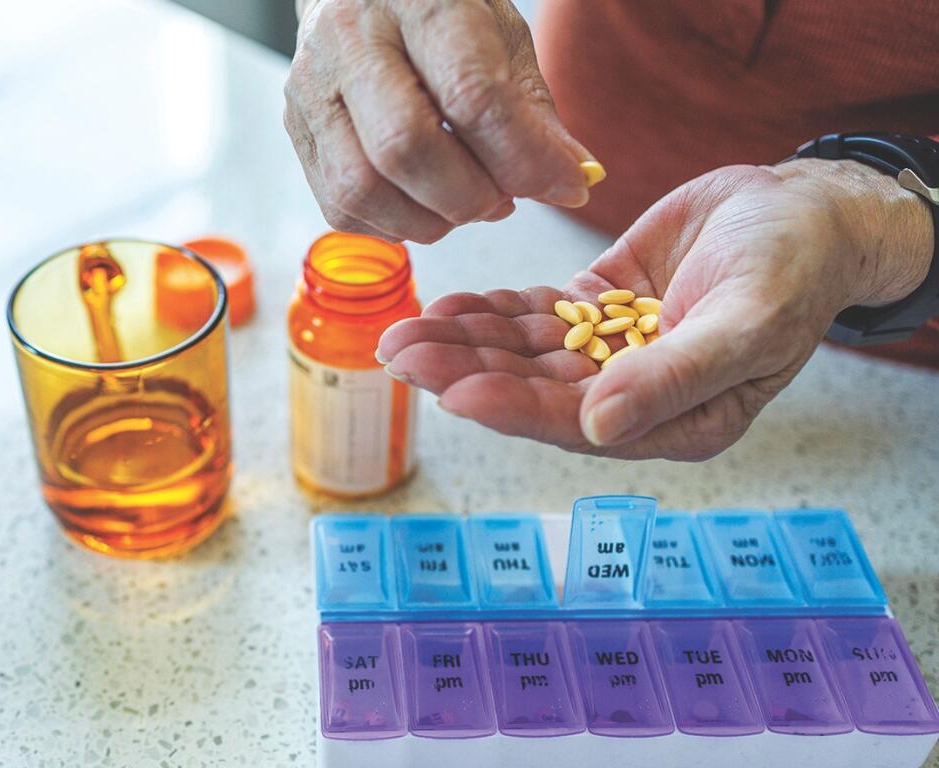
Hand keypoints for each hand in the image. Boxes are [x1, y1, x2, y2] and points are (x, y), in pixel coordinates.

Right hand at [284, 0, 594, 243]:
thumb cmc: (436, 12)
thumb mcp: (500, 36)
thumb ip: (533, 111)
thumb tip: (571, 178)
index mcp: (417, 1)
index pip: (471, 96)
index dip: (523, 157)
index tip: (564, 185)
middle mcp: (351, 39)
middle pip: (404, 147)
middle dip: (469, 196)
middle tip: (503, 200)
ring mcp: (311, 87)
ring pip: (362, 188)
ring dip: (427, 221)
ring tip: (464, 205)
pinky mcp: (295, 128)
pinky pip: (339, 206)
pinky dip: (391, 224)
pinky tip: (421, 203)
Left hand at [376, 160, 933, 459]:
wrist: (802, 209)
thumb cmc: (796, 268)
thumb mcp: (750, 323)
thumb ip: (676, 379)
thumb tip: (598, 427)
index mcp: (674, 421)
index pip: (577, 423)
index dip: (514, 407)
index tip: (455, 391)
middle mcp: (632, 395)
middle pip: (533, 387)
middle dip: (466, 371)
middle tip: (401, 353)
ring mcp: (610, 350)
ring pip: (523, 351)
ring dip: (465, 342)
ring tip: (404, 330)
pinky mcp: (597, 307)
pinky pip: (534, 313)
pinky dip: (491, 310)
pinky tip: (447, 305)